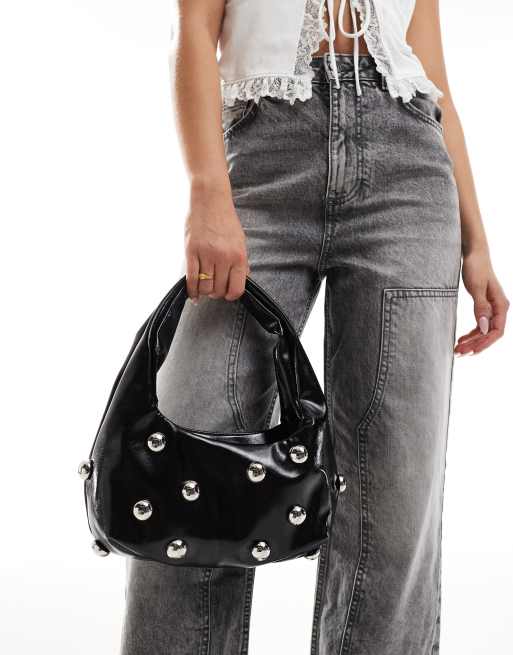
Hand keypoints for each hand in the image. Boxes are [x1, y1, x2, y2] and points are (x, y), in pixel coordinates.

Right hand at [185, 181, 249, 302]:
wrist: (210, 200)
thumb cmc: (226, 220)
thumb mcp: (240, 241)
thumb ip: (241, 262)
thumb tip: (242, 280)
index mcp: (238, 256)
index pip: (236, 288)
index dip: (231, 295)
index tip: (228, 294)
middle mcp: (223, 257)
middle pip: (219, 289)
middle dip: (217, 293)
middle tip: (215, 288)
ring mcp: (206, 255)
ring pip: (205, 287)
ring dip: (205, 292)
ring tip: (205, 287)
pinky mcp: (191, 252)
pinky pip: (191, 279)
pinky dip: (192, 291)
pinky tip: (194, 295)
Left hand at [455, 247, 508, 355]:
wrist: (474, 253)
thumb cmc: (476, 266)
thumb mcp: (476, 287)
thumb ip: (480, 307)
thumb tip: (485, 328)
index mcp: (501, 305)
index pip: (497, 331)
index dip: (484, 343)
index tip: (471, 352)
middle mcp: (499, 308)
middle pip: (489, 334)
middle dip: (475, 345)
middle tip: (458, 353)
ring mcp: (492, 308)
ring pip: (484, 331)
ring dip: (472, 341)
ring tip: (457, 349)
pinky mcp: (484, 306)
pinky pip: (480, 325)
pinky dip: (471, 333)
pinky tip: (461, 339)